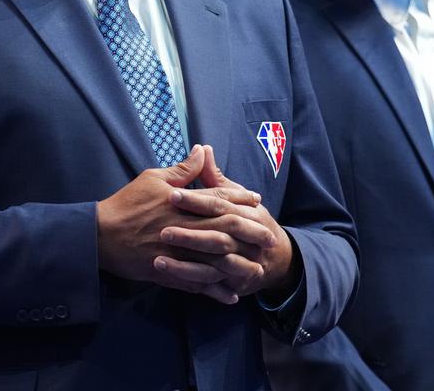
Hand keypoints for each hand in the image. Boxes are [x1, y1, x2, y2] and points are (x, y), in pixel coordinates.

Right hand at [97, 145, 260, 303]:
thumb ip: (182, 169)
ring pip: (214, 261)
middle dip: (248, 234)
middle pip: (224, 231)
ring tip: (257, 271)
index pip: (217, 199)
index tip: (256, 201)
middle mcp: (184, 229)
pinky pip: (195, 284)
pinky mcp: (167, 272)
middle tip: (269, 238)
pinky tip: (229, 295)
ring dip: (237, 267)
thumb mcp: (153, 179)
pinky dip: (213, 290)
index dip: (239, 199)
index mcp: (182, 204)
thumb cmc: (126, 203)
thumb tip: (203, 151)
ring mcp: (177, 253)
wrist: (99, 235)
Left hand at [157, 146, 297, 298]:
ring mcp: (242, 262)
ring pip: (214, 262)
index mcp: (246, 212)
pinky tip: (167, 274)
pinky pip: (211, 283)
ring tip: (158, 258)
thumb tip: (203, 148)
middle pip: (218, 234)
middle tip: (162, 229)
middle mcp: (246, 238)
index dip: (196, 199)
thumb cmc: (248, 220)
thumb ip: (215, 177)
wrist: (275, 256)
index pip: (220, 203)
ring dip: (186, 261)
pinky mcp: (234, 282)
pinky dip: (190, 279)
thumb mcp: (235, 197)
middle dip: (190, 233)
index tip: (171, 195)